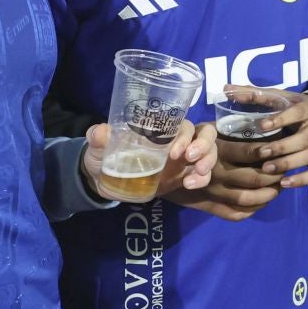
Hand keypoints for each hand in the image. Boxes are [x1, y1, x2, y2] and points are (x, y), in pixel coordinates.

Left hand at [80, 122, 216, 201]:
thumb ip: (99, 138)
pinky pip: (202, 174)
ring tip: (194, 177)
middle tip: (191, 160)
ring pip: (209, 152)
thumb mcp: (98, 147)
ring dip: (208, 162)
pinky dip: (202, 179)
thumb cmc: (104, 155)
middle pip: (203, 133)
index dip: (184, 134)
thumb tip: (99, 131)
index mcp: (159, 128)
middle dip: (203, 145)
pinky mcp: (183, 175)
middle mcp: (176, 139)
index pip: (181, 123)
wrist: (103, 181)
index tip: (174, 152)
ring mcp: (183, 158)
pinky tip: (189, 186)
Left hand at [220, 87, 307, 190]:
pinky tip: (283, 183)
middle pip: (302, 140)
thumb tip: (226, 88)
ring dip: (287, 165)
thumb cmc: (294, 105)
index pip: (297, 113)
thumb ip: (254, 94)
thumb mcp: (279, 96)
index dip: (280, 119)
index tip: (262, 125)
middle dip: (281, 148)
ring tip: (266, 170)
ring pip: (307, 158)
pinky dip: (301, 180)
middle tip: (262, 153)